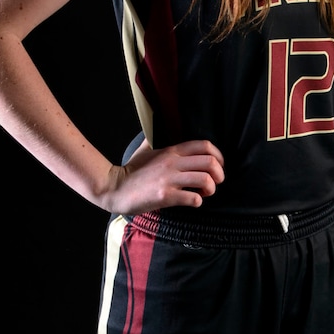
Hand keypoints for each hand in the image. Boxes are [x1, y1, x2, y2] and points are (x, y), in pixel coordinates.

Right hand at [106, 137, 224, 213]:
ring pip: (205, 180)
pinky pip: (193, 198)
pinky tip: (192, 202)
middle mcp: (173, 163)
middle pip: (210, 163)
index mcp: (171, 151)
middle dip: (219, 175)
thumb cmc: (130, 171)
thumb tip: (153, 132)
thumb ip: (153, 140)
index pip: (205, 146)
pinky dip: (198, 202)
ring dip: (211, 189)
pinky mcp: (165, 196)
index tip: (217, 167)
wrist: (115, 188)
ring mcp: (169, 179)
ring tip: (204, 193)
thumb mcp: (144, 150)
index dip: (218, 157)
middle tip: (214, 183)